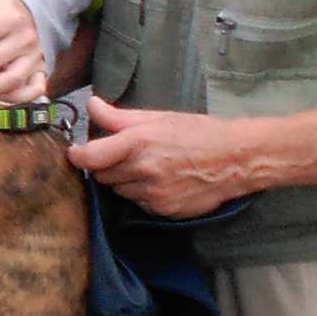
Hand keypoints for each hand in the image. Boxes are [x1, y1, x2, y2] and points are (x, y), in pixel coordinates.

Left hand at [67, 94, 316, 214]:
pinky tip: (162, 181)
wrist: (237, 159)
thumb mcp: (159, 118)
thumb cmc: (199, 132)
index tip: (78, 152)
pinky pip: (138, 203)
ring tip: (148, 167)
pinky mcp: (163, 210)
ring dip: (125, 181)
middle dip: (106, 165)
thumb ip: (120, 117)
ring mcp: (152, 194)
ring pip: (119, 191)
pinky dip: (143, 194)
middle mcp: (142, 170)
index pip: (89, 157)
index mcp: (137, 142)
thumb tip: (92, 105)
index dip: (78, 156)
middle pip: (101, 175)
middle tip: (124, 154)